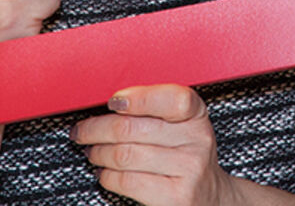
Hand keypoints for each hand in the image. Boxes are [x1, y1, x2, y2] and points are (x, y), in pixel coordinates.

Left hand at [72, 85, 237, 205]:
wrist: (211, 197)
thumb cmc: (187, 156)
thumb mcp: (181, 127)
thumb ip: (153, 111)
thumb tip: (111, 105)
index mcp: (196, 116)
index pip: (172, 98)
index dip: (139, 98)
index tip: (114, 101)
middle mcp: (196, 141)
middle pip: (132, 128)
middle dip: (96, 129)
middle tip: (83, 131)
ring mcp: (188, 170)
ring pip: (124, 155)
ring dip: (98, 153)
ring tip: (92, 152)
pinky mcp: (175, 197)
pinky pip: (127, 181)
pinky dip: (107, 176)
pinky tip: (105, 172)